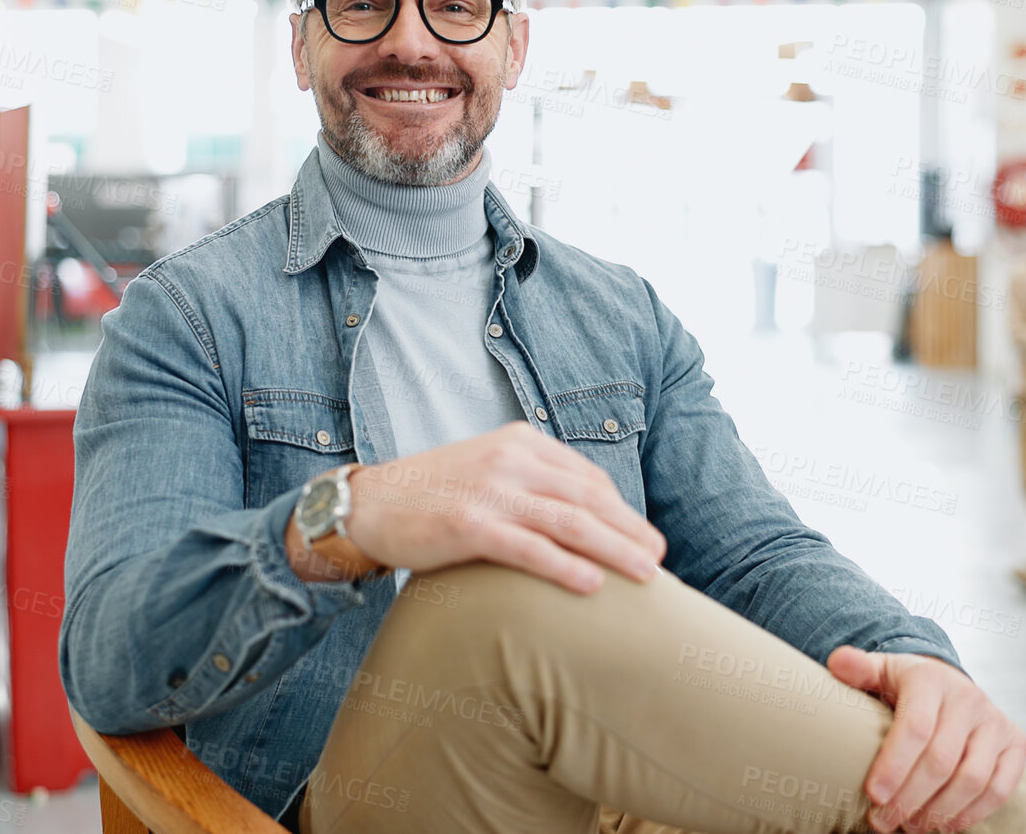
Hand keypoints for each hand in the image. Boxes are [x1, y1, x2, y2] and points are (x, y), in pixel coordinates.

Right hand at [297, 422, 665, 593]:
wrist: (368, 505)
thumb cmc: (431, 496)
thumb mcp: (487, 471)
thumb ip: (531, 484)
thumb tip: (584, 520)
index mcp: (520, 441)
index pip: (586, 477)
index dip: (622, 509)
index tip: (645, 537)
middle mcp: (510, 458)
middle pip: (588, 498)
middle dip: (629, 530)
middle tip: (658, 558)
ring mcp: (489, 490)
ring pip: (570, 522)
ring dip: (615, 550)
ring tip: (645, 575)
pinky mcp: (468, 524)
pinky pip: (529, 548)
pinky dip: (565, 567)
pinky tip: (592, 585)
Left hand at [827, 647, 1025, 832]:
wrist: (948, 684)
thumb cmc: (907, 687)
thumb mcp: (880, 671)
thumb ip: (858, 668)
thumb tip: (837, 661)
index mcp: (931, 679)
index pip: (915, 727)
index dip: (894, 765)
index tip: (873, 795)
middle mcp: (968, 698)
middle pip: (941, 760)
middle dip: (909, 798)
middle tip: (883, 821)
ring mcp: (995, 722)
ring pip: (971, 779)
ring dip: (938, 812)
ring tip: (909, 826)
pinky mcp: (1015, 744)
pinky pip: (999, 788)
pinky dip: (971, 813)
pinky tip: (943, 825)